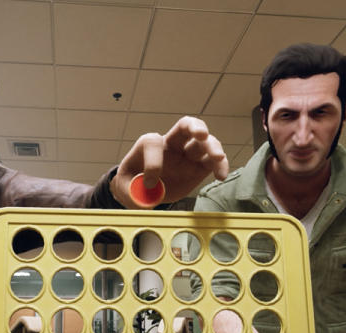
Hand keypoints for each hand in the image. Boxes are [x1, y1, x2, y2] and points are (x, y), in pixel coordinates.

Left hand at [112, 116, 228, 207]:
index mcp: (148, 145)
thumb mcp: (124, 187)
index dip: (152, 162)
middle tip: (201, 135)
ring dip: (213, 147)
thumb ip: (132, 190)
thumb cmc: (131, 184)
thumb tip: (149, 194)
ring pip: (204, 142)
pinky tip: (221, 176)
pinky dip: (220, 166)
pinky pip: (213, 162)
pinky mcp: (199, 167)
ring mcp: (187, 154)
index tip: (150, 183)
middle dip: (195, 127)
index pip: (153, 143)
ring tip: (217, 159)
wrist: (143, 192)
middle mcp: (170, 145)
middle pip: (185, 126)